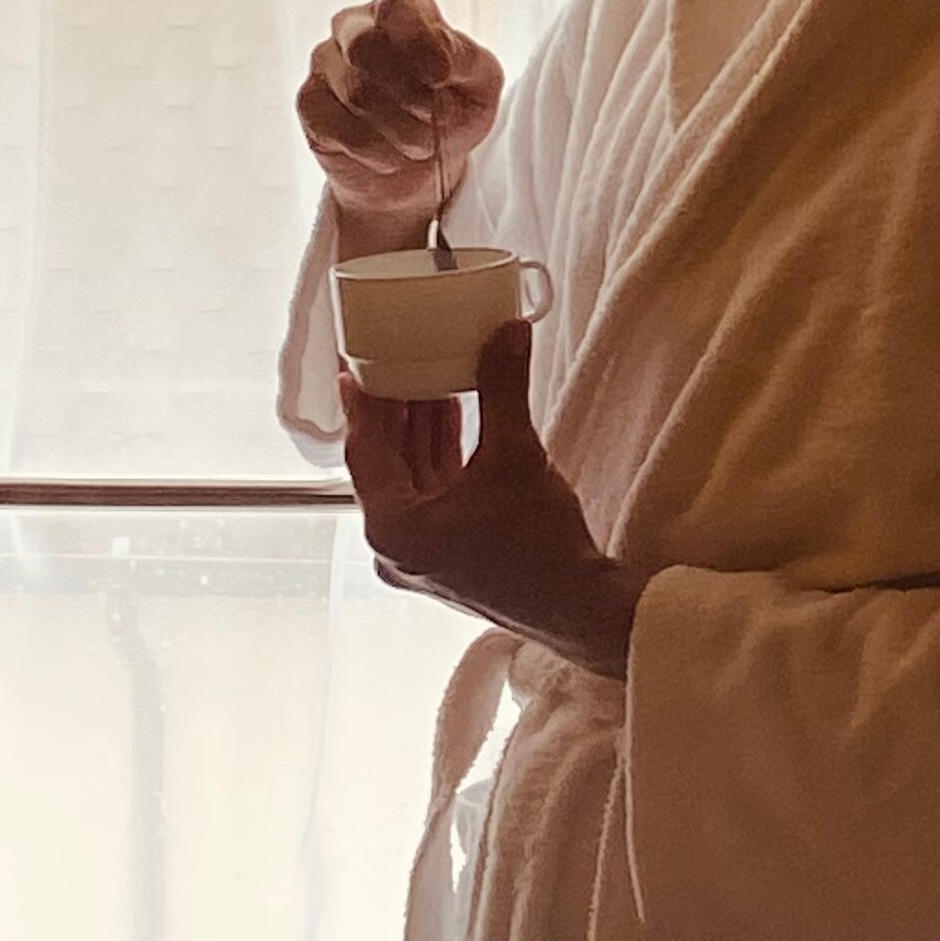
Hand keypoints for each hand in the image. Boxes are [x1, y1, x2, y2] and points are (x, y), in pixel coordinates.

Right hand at [299, 0, 503, 232]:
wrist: (417, 175)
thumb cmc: (451, 117)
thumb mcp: (480, 87)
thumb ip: (470, 60)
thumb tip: (444, 54)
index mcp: (401, 9)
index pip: (399, 3)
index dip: (421, 41)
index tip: (442, 78)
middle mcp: (356, 26)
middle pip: (366, 44)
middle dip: (409, 92)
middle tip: (433, 118)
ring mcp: (325, 62)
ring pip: (355, 91)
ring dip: (400, 129)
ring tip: (419, 145)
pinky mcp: (310, 102)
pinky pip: (337, 126)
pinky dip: (375, 151)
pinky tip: (390, 157)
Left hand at [344, 321, 646, 680]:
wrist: (581, 608)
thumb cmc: (541, 547)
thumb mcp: (516, 455)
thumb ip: (503, 388)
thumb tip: (506, 332)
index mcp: (392, 527)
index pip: (364, 450)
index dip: (363, 402)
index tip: (358, 364)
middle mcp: (395, 547)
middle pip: (384, 464)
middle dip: (395, 411)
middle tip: (398, 361)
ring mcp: (420, 557)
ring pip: (410, 479)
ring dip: (420, 432)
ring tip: (431, 379)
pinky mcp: (446, 559)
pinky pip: (431, 496)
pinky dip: (439, 458)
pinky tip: (456, 419)